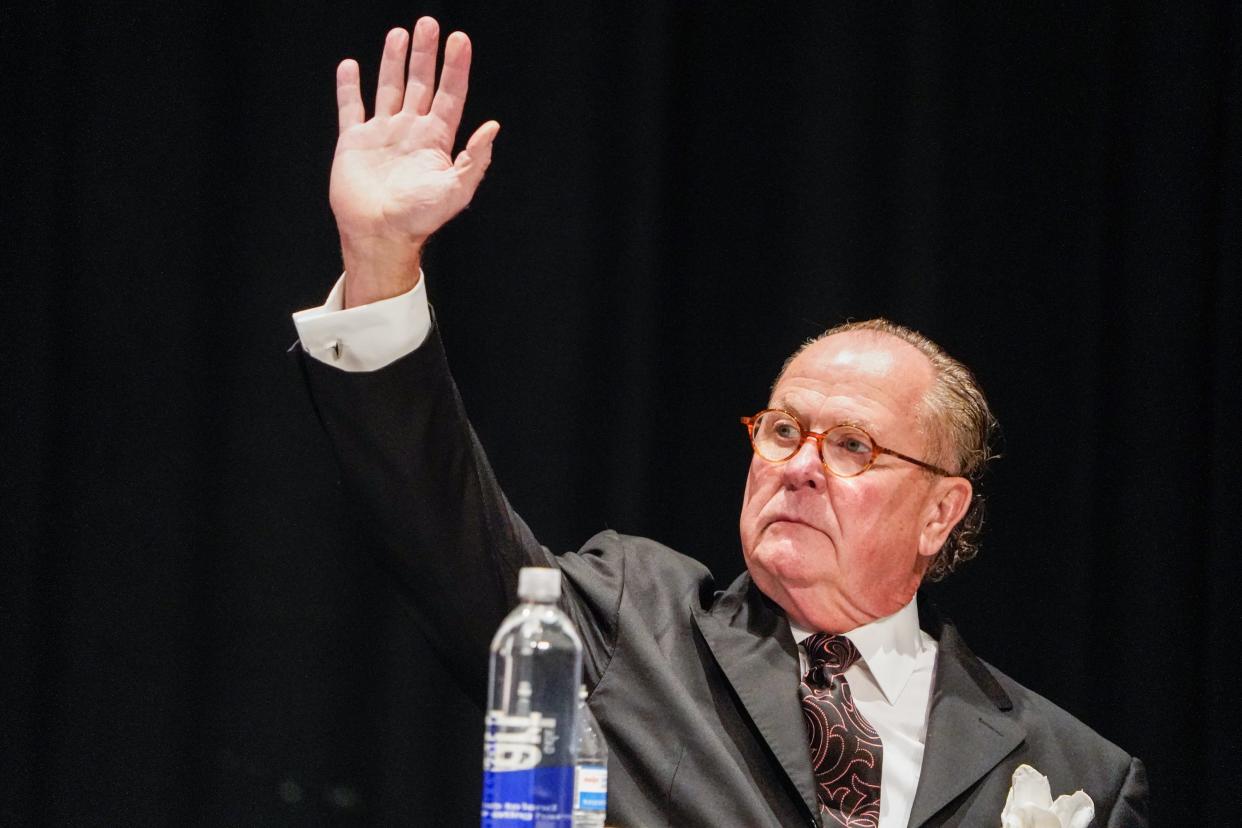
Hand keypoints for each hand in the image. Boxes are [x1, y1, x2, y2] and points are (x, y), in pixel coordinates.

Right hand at [330, 17, 498, 307]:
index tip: (459, 40)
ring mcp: (382, 134)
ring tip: (399, 34)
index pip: (449, 95)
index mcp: (435, 140)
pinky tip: (351, 66)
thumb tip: (492, 127)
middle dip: (425, 55)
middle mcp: (410, 132)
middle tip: (429, 24)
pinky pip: (351, 108)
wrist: (380, 234)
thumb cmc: (419, 219)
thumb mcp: (455, 191)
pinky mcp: (354, 142)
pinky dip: (349, 87)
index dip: (455, 68)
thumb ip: (474, 160)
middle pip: (420, 84)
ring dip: (394, 61)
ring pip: (388, 88)